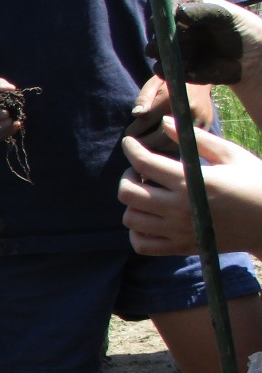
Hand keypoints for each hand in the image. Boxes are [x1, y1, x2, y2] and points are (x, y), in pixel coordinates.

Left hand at [119, 118, 261, 255]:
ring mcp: (177, 231)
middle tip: (139, 170)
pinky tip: (148, 218)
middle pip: (128, 193)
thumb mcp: (230, 155)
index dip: (131, 149)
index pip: (144, 163)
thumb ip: (195, 139)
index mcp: (190, 181)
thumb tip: (165, 121)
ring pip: (130, 218)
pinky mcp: (180, 247)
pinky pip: (141, 244)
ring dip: (131, 203)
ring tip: (146, 192)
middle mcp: (178, 208)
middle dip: (127, 176)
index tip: (129, 143)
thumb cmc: (254, 182)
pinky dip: (136, 231)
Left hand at [127, 75, 213, 152]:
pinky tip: (161, 148)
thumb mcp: (153, 84)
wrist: (199, 82)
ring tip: (146, 146)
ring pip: (170, 147)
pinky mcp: (206, 130)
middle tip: (133, 146)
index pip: (146, 121)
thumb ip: (143, 98)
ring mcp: (199, 122)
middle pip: (158, 139)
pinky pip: (184, 148)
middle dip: (142, 144)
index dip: (133, 130)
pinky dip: (169, 150)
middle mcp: (187, 112)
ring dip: (155, 150)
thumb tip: (136, 114)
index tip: (127, 134)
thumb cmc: (169, 84)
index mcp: (171, 99)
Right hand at [146, 0, 261, 84]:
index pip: (161, 14)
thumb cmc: (238, 30)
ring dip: (174, 53)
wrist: (248, 58)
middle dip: (174, 37)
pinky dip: (175, 68)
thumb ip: (200, 11)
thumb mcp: (222, 14)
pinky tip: (192, 66)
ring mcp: (173, 51)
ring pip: (155, 52)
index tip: (176, 21)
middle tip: (196, 37)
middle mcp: (175, 32)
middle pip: (157, 34)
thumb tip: (177, 13)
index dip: (164, 19)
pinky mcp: (174, 70)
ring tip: (197, 52)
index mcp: (184, 13)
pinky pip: (161, 70)